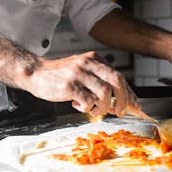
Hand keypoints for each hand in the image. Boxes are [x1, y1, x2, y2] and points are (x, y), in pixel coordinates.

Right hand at [22, 51, 138, 116]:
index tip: (135, 106)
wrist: (35, 73)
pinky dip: (87, 109)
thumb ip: (100, 82)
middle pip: (117, 81)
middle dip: (124, 100)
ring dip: (103, 107)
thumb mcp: (83, 72)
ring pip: (105, 93)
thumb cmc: (61, 76)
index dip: (130, 94)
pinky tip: (79, 106)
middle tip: (119, 112)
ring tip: (94, 110)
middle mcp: (89, 64)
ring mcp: (79, 74)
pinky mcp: (69, 86)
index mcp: (95, 59)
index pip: (120, 77)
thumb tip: (120, 102)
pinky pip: (88, 101)